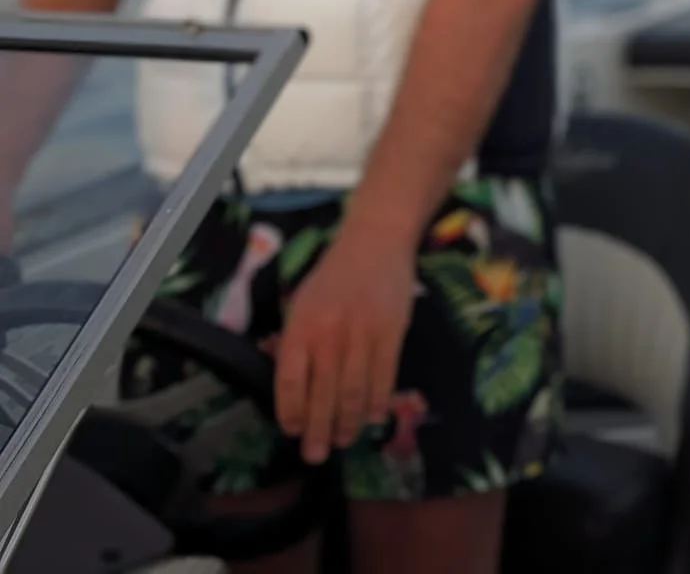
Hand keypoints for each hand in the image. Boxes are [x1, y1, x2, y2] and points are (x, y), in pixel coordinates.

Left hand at [274, 219, 415, 464]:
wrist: (376, 241)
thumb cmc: (333, 274)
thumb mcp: (301, 302)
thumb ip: (295, 341)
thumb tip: (290, 387)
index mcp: (301, 326)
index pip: (289, 381)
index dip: (290, 412)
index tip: (292, 431)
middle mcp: (329, 334)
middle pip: (322, 394)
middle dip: (319, 430)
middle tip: (317, 455)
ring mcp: (363, 334)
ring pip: (354, 391)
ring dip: (348, 422)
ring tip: (345, 441)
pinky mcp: (392, 332)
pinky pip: (384, 376)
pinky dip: (377, 402)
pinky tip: (371, 418)